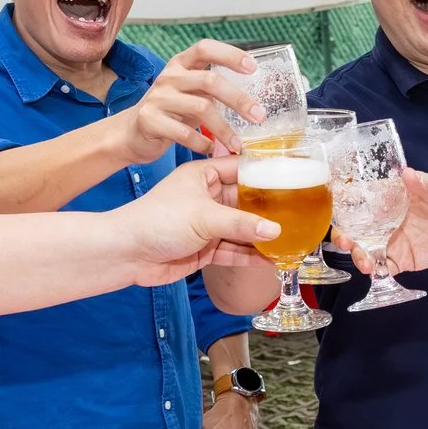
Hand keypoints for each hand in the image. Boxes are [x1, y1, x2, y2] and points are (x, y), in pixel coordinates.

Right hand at [116, 40, 262, 161]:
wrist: (131, 133)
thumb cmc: (169, 112)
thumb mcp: (189, 93)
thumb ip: (211, 89)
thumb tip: (253, 99)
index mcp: (181, 65)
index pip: (205, 48)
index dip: (230, 54)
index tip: (252, 67)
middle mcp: (169, 77)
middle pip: (209, 80)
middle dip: (238, 99)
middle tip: (258, 116)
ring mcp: (158, 97)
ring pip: (200, 108)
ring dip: (224, 129)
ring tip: (237, 144)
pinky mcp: (149, 120)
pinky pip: (183, 132)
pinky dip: (201, 143)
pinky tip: (209, 149)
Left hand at [120, 156, 278, 284]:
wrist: (127, 253)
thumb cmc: (156, 221)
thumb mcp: (204, 216)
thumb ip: (242, 223)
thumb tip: (275, 230)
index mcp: (203, 175)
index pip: (241, 168)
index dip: (266, 173)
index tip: (293, 177)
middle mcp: (207, 197)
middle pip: (246, 201)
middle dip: (270, 210)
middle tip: (299, 213)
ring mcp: (207, 224)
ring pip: (243, 228)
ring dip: (263, 236)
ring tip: (292, 240)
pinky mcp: (205, 248)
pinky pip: (234, 250)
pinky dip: (251, 255)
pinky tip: (272, 260)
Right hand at [347, 167, 427, 276]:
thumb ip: (423, 185)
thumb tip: (408, 173)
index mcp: (390, 199)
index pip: (360, 201)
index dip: (343, 206)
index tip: (333, 211)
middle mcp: (386, 221)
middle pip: (357, 229)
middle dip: (344, 236)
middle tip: (345, 241)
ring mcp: (393, 241)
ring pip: (366, 250)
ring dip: (359, 256)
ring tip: (363, 262)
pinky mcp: (403, 260)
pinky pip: (384, 267)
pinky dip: (376, 271)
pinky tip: (375, 272)